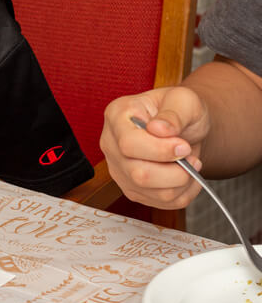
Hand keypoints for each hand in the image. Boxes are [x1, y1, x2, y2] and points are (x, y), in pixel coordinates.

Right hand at [100, 85, 209, 208]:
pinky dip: (183, 193)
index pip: (128, 144)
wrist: (182, 127)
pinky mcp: (132, 188)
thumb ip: (173, 113)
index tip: (183, 146)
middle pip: (138, 173)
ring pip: (150, 191)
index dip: (160, 150)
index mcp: (117, 116)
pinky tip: (187, 176)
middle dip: (175, 171)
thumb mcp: (183, 100)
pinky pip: (160, 202)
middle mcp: (111, 143)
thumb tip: (160, 130)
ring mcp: (119, 168)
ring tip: (190, 164)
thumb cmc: (179, 110)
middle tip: (190, 157)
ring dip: (181, 182)